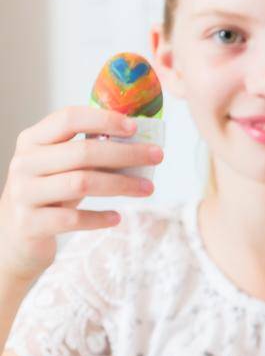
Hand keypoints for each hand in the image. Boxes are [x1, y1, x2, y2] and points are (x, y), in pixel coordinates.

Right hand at [0, 107, 159, 283]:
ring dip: (122, 185)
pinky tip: (117, 218)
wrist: (15, 237)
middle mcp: (24, 163)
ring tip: (148, 188)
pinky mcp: (30, 223)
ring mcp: (24, 193)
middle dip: (126, 153)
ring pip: (82, 182)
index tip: (135, 127)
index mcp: (32, 140)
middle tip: (157, 156)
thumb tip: (137, 140)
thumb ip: (87, 151)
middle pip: (83, 152)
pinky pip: (73, 219)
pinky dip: (100, 218)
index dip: (104, 119)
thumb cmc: (48, 194)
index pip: (68, 119)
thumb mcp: (60, 166)